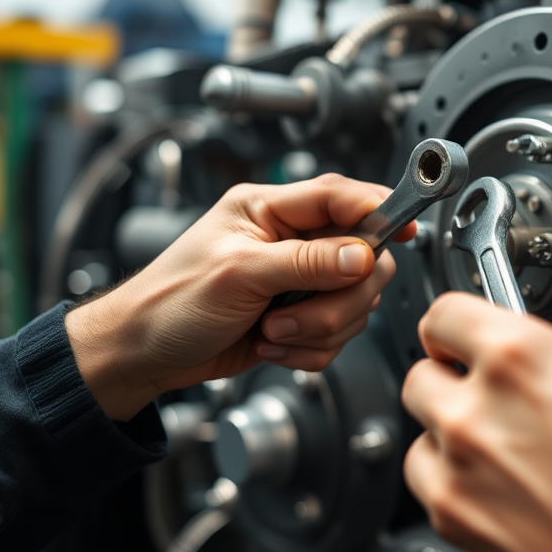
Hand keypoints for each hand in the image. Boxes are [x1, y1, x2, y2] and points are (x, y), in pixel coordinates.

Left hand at [65, 174, 412, 420]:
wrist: (143, 356)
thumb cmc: (169, 302)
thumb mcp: (237, 274)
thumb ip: (305, 262)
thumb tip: (361, 253)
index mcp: (270, 208)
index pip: (339, 196)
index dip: (379, 209)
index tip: (407, 229)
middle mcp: (291, 239)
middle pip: (363, 257)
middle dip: (337, 298)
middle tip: (296, 314)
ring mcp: (300, 279)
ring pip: (356, 301)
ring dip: (319, 329)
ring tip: (273, 332)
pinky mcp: (304, 316)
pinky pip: (340, 334)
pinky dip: (311, 350)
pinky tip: (273, 346)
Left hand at [402, 276, 551, 551]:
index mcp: (523, 359)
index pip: (446, 313)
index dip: (460, 317)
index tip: (476, 327)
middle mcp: (479, 413)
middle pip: (422, 372)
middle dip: (450, 372)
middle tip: (496, 384)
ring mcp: (464, 477)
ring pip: (419, 433)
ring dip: (446, 428)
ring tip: (500, 437)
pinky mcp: (463, 531)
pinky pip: (429, 491)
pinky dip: (451, 482)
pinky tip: (500, 485)